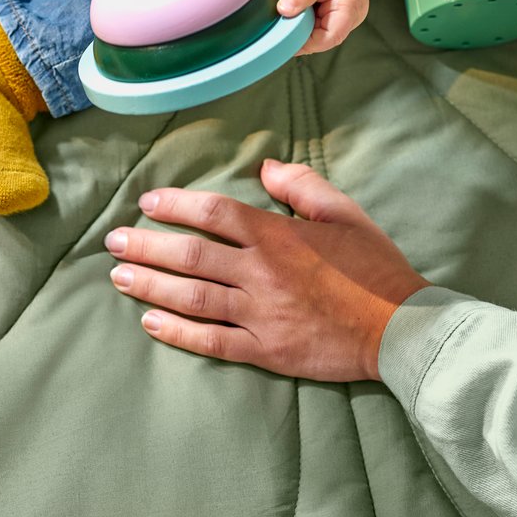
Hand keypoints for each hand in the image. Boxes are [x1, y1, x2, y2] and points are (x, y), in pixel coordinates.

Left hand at [105, 160, 429, 380]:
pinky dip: (177, 332)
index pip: (214, 213)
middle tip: (113, 241)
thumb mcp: (345, 213)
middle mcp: (262, 273)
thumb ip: (302, 185)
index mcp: (279, 236)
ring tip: (118, 276)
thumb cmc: (375, 268)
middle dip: (145, 245)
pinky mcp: (264, 350)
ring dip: (149, 285)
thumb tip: (264, 166)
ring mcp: (260, 313)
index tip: (147, 202)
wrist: (403, 330)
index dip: (175, 205)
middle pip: (189, 255)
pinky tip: (149, 323)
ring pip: (191, 296)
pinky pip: (211, 340)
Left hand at [277, 0, 369, 54]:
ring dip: (302, 29)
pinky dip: (304, 22)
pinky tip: (293, 15)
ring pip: (319, 33)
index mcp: (351, 9)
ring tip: (286, 19)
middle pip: (323, 39)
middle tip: (280, 28)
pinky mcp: (335, 14)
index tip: (285, 40)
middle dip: (301, 36)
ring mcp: (344, 16)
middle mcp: (351, 17)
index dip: (307, 44)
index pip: (329, 38)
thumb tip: (284, 11)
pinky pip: (317, 25)